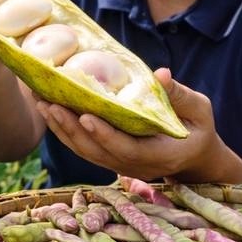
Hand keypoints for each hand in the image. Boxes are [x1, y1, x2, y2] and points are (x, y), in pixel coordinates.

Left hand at [35, 68, 232, 179]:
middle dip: (71, 129)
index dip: (105, 135)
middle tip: (50, 104)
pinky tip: (50, 111)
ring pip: (86, 153)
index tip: (85, 116)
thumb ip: (179, 96)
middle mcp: (137, 167)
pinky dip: (65, 131)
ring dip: (62, 129)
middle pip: (98, 152)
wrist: (195, 158)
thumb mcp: (199, 110)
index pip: (128, 150)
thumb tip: (161, 75)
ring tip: (42, 104)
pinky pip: (84, 149)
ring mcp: (121, 167)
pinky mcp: (111, 160)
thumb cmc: (198, 129)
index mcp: (161, 155)